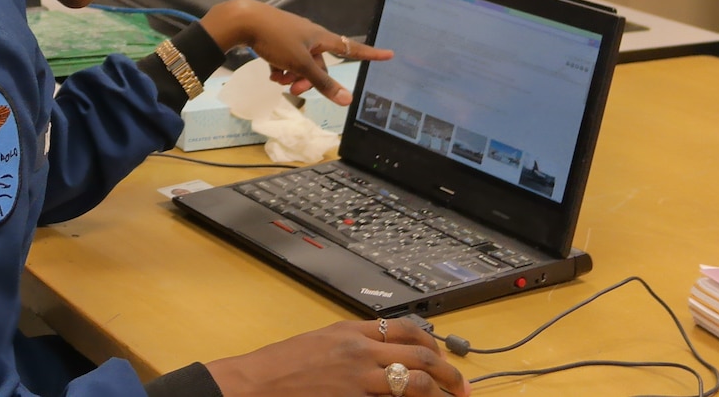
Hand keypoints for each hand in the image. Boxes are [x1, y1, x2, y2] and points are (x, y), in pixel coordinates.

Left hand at [200, 0, 390, 104]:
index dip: (370, 54)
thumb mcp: (300, 64)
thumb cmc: (275, 38)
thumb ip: (322, 82)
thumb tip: (347, 99)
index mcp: (320, 37)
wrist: (243, 20)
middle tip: (293, 90)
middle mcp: (310, 36)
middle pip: (319, 65)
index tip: (389, 54)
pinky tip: (270, 73)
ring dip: (292, 76)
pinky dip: (281, 69)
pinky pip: (287, 60)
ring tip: (277, 79)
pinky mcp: (278, 39)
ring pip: (301, 64)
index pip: (351, 48)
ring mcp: (293, 37)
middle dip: (308, 80)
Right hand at [205, 319, 468, 396]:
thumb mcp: (319, 343)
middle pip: (420, 353)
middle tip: (462, 388)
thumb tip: (382, 352)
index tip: (444, 359)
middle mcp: (360, 349)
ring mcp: (358, 376)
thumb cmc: (280, 367)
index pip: (407, 328)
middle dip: (449, 373)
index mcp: (351, 330)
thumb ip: (352, 345)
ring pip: (416, 380)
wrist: (255, 383)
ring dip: (440, 393)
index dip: (434, 344)